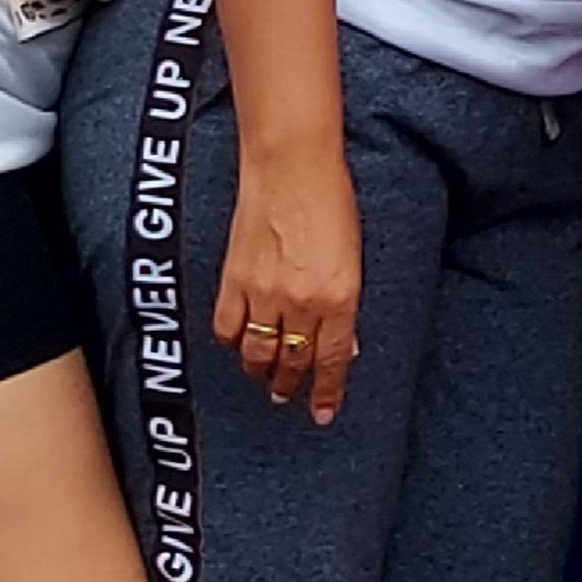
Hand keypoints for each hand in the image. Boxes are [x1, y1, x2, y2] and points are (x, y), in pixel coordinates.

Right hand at [215, 145, 363, 424]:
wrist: (291, 167)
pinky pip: (228, 329)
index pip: (331, 361)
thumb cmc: (332, 202)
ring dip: (262, 371)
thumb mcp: (353, 257)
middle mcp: (301, 303)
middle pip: (293, 363)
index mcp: (340, 297)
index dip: (326, 392)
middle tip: (289, 395)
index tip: (323, 413)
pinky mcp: (234, 281)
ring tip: (265, 377)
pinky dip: (234, 342)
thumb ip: (345, 303)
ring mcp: (264, 294)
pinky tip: (240, 343)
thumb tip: (344, 343)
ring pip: (257, 354)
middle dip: (291, 386)